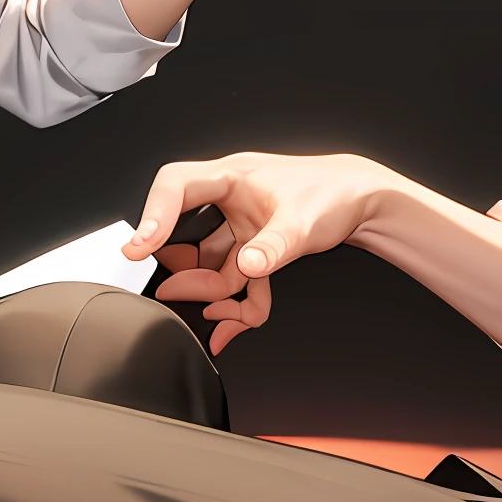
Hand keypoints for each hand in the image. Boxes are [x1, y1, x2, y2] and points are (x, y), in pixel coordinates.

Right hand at [124, 152, 384, 354]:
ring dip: (216, 294)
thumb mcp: (302, 223)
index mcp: (231, 178)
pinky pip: (233, 278)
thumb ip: (272, 247)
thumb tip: (246, 266)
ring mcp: (239, 225)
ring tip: (226, 317)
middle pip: (185, 236)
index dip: (153, 216)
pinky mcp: (251, 246)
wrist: (363, 201)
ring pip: (209, 264)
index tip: (138, 247)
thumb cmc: (332, 194)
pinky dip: (237, 302)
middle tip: (187, 294)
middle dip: (190, 272)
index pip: (175, 187)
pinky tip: (238, 323)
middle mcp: (228, 200)